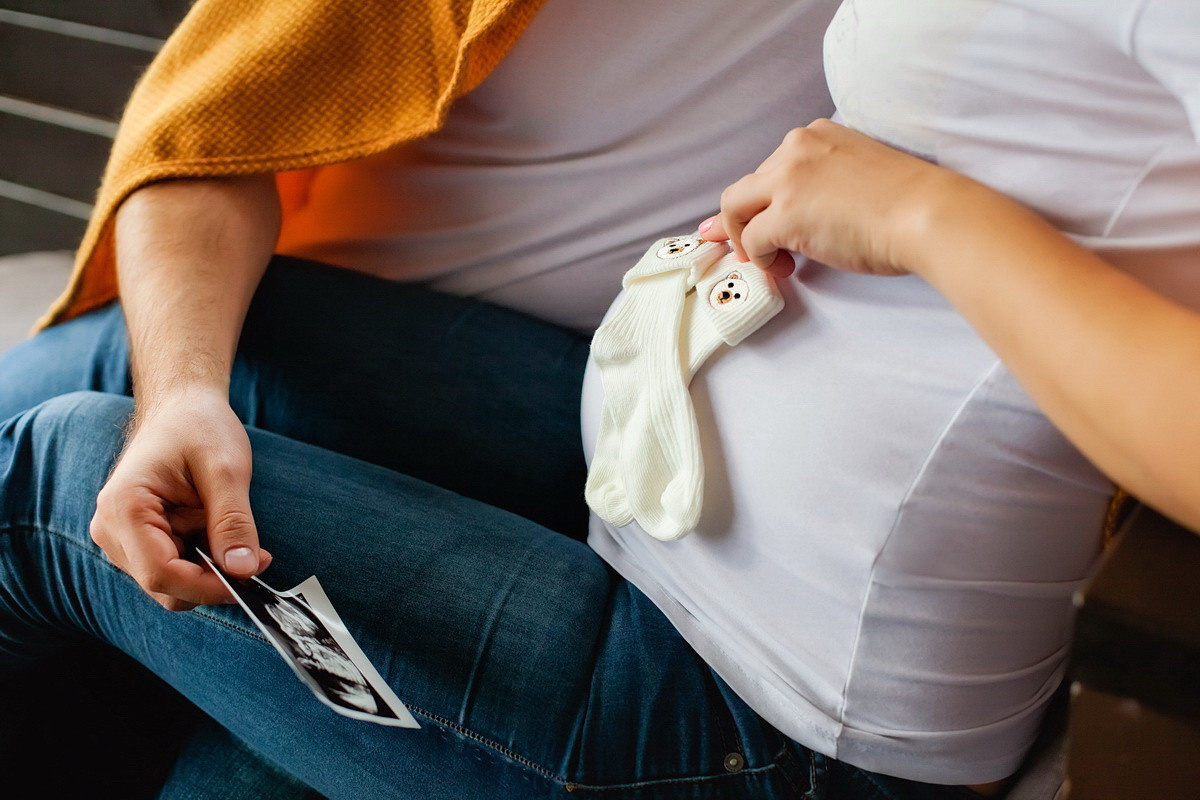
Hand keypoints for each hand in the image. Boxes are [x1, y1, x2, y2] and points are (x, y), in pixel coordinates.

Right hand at [90, 389, 270, 610]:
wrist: (181, 408)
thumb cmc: (199, 428)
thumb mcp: (227, 469)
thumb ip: (233, 521)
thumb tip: (244, 570)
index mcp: (124, 509)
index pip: (161, 574)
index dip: (208, 586)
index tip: (251, 576)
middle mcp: (111, 530)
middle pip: (164, 586)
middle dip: (213, 580)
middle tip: (257, 557)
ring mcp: (121, 538)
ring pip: (170, 582)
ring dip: (209, 570)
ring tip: (236, 535)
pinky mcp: (136, 541)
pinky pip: (172, 568)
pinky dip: (203, 562)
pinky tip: (220, 535)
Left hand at [699, 118, 956, 278]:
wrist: (928, 214)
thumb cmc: (907, 202)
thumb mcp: (856, 172)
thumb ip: (822, 184)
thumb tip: (795, 213)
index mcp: (817, 135)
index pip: (772, 166)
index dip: (765, 200)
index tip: (762, 219)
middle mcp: (797, 148)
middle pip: (747, 186)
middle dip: (741, 219)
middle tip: (751, 247)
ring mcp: (788, 179)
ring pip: (734, 207)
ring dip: (743, 237)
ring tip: (770, 260)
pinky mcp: (786, 214)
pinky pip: (750, 239)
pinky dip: (758, 258)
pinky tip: (782, 267)